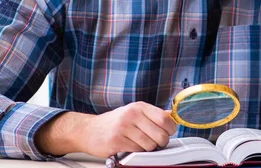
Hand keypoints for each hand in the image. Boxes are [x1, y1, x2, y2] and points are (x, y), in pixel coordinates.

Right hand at [35, 102, 176, 157]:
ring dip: (148, 149)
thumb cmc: (113, 122)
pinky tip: (129, 147)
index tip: (167, 132)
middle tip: (155, 143)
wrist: (89, 130)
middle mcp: (132, 114)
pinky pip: (137, 151)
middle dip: (161, 143)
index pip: (165, 118)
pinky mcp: (117, 140)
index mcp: (139, 107)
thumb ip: (152, 115)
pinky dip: (136, 152)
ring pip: (150, 145)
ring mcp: (124, 127)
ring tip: (139, 144)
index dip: (170, 129)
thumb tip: (171, 116)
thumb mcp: (133, 112)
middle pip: (160, 134)